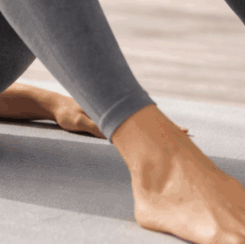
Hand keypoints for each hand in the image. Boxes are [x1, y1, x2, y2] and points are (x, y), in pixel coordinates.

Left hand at [51, 97, 189, 139]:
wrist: (57, 106)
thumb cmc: (67, 113)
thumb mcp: (78, 121)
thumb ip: (92, 126)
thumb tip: (110, 134)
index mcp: (117, 111)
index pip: (146, 118)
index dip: (164, 126)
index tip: (182, 131)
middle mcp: (119, 111)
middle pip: (148, 120)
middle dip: (166, 128)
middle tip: (187, 134)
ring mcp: (116, 115)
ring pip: (142, 123)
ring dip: (157, 129)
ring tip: (176, 136)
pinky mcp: (110, 120)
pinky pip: (131, 126)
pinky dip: (143, 130)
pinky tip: (151, 137)